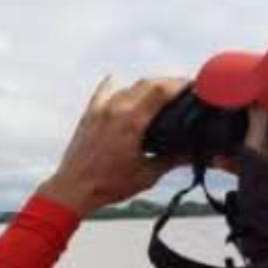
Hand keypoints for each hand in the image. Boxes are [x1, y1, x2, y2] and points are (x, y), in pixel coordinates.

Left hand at [37, 76, 189, 216]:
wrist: (74, 189)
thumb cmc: (108, 185)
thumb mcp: (147, 175)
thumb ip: (171, 160)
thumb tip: (192, 154)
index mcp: (132, 122)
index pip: (161, 90)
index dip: (180, 84)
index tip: (193, 85)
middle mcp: (115, 109)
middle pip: (147, 83)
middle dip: (168, 83)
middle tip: (182, 90)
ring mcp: (100, 110)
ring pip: (128, 87)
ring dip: (146, 86)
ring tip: (159, 93)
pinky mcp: (89, 115)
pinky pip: (103, 92)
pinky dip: (113, 85)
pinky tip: (116, 78)